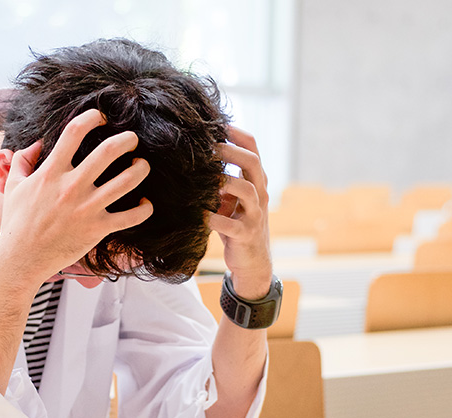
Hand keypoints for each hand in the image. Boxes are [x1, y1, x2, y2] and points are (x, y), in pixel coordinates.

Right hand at [0, 109, 152, 286]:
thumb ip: (24, 161)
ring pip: (128, 180)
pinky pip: (132, 217)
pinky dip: (145, 209)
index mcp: (51, 172)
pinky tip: (145, 204)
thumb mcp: (14, 187)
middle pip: (109, 151)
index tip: (101, 118)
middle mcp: (72, 186)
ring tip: (142, 165)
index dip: (92, 117)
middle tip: (132, 139)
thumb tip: (37, 144)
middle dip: (127, 139)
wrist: (20, 259)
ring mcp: (87, 208)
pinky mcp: (98, 229)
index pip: (74, 132)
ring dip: (141, 168)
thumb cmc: (17, 223)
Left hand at [212, 126, 272, 298]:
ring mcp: (255, 214)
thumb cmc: (234, 224)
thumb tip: (191, 154)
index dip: (235, 133)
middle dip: (229, 150)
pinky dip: (212, 218)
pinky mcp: (246, 234)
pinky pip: (230, 223)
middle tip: (206, 145)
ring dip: (223, 180)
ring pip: (246, 189)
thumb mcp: (229, 198)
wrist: (251, 261)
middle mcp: (259, 193)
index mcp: (255, 180)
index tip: (215, 123)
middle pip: (252, 162)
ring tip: (203, 177)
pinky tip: (197, 214)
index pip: (252, 147)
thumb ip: (218, 178)